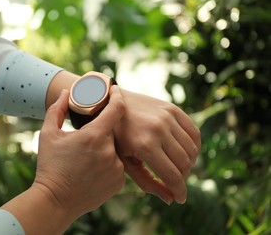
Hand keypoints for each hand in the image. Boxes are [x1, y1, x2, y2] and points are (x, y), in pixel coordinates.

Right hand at [34, 86, 125, 217]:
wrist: (54, 201)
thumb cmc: (49, 166)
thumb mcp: (48, 135)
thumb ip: (56, 110)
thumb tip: (65, 93)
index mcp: (94, 136)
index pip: (116, 108)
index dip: (117, 96)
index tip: (115, 90)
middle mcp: (110, 151)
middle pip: (112, 131)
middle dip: (101, 131)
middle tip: (85, 138)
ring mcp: (117, 168)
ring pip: (115, 149)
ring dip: (104, 148)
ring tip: (85, 159)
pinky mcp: (119, 182)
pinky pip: (118, 165)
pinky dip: (108, 164)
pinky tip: (91, 170)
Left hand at [114, 90, 200, 204]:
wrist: (110, 104)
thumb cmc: (114, 137)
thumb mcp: (124, 161)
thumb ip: (147, 182)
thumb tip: (170, 199)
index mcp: (144, 144)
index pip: (172, 175)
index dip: (180, 191)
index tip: (180, 199)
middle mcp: (159, 129)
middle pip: (185, 163)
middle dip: (183, 178)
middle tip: (175, 183)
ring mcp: (167, 117)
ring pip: (192, 149)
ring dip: (189, 164)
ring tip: (178, 168)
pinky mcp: (172, 109)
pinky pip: (194, 132)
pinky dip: (194, 146)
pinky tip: (185, 153)